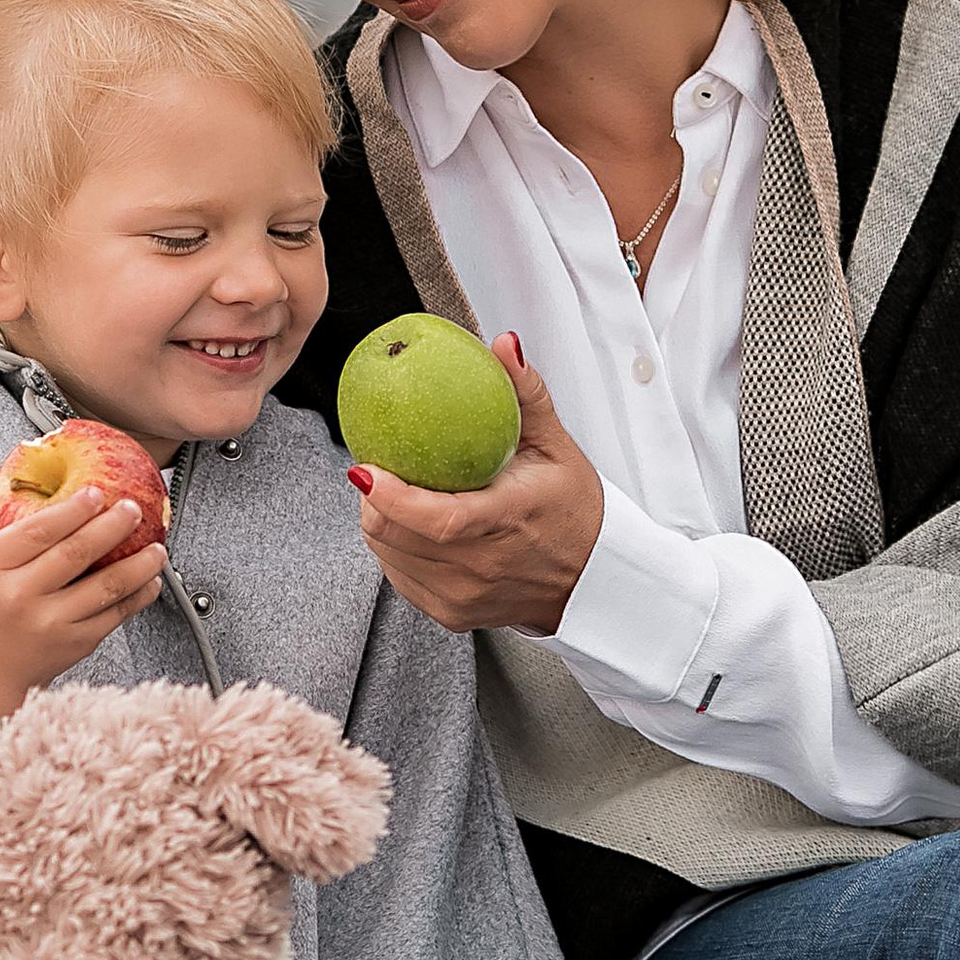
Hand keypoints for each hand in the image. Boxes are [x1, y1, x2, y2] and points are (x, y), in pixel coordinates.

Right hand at [0, 482, 168, 726]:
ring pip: (104, 587)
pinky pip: (115, 615)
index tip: (96, 492)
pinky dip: (139, 595)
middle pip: (75, 554)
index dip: (71, 510)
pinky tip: (151, 580)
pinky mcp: (74, 644)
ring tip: (157, 548)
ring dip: (138, 564)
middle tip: (134, 508)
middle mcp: (19, 596)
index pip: (37, 531)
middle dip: (112, 527)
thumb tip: (7, 475)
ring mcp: (49, 623)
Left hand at [348, 333, 603, 634]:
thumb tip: (501, 345)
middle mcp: (482, 567)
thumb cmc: (576, 511)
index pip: (438, 519)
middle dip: (372, 497)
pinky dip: (394, 548)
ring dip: (380, 521)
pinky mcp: (452, 614)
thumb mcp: (557, 448)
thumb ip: (526, 394)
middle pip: (396, 536)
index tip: (365, 468)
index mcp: (508, 522)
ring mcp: (464, 597)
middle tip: (378, 466)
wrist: (594, 582)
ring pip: (388, 556)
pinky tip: (410, 526)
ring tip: (396, 492)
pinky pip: (399, 577)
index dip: (392, 496)